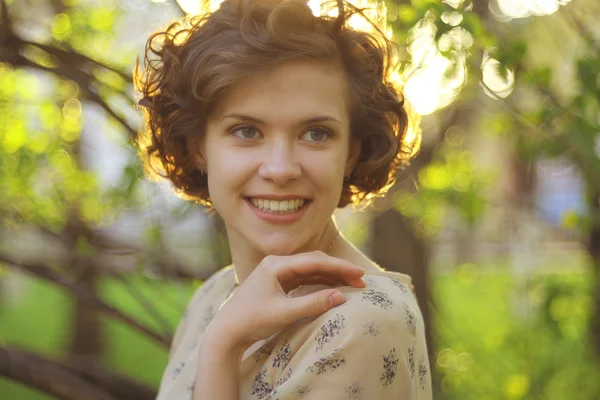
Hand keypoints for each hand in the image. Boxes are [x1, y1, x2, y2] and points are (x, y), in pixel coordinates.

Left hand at [203, 251, 365, 353]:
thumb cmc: (251, 321)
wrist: (227, 331)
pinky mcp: (278, 283)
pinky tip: (333, 287)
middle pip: (314, 262)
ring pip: (310, 270)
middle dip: (338, 269)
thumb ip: (312, 304)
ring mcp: (277, 272)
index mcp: (276, 265)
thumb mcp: (284, 313)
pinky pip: (303, 278)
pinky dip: (320, 282)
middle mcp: (277, 263)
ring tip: (352, 284)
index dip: (339, 266)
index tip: (359, 273)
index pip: (314, 262)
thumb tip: (341, 297)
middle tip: (361, 280)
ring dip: (331, 276)